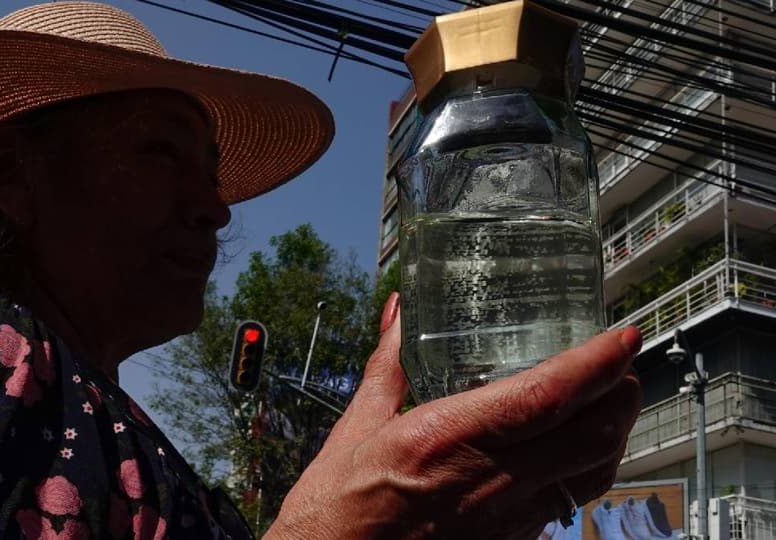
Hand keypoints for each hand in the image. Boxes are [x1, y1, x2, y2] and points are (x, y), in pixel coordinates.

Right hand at [266, 293, 641, 539]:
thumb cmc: (338, 510)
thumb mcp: (356, 427)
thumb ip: (388, 364)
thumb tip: (400, 313)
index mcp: (445, 441)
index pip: (545, 397)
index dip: (595, 364)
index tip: (621, 336)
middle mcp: (487, 481)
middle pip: (591, 436)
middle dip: (621, 393)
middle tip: (622, 362)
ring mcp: (505, 519)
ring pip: (593, 475)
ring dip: (614, 432)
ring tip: (610, 400)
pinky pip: (569, 503)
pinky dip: (588, 468)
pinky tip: (572, 451)